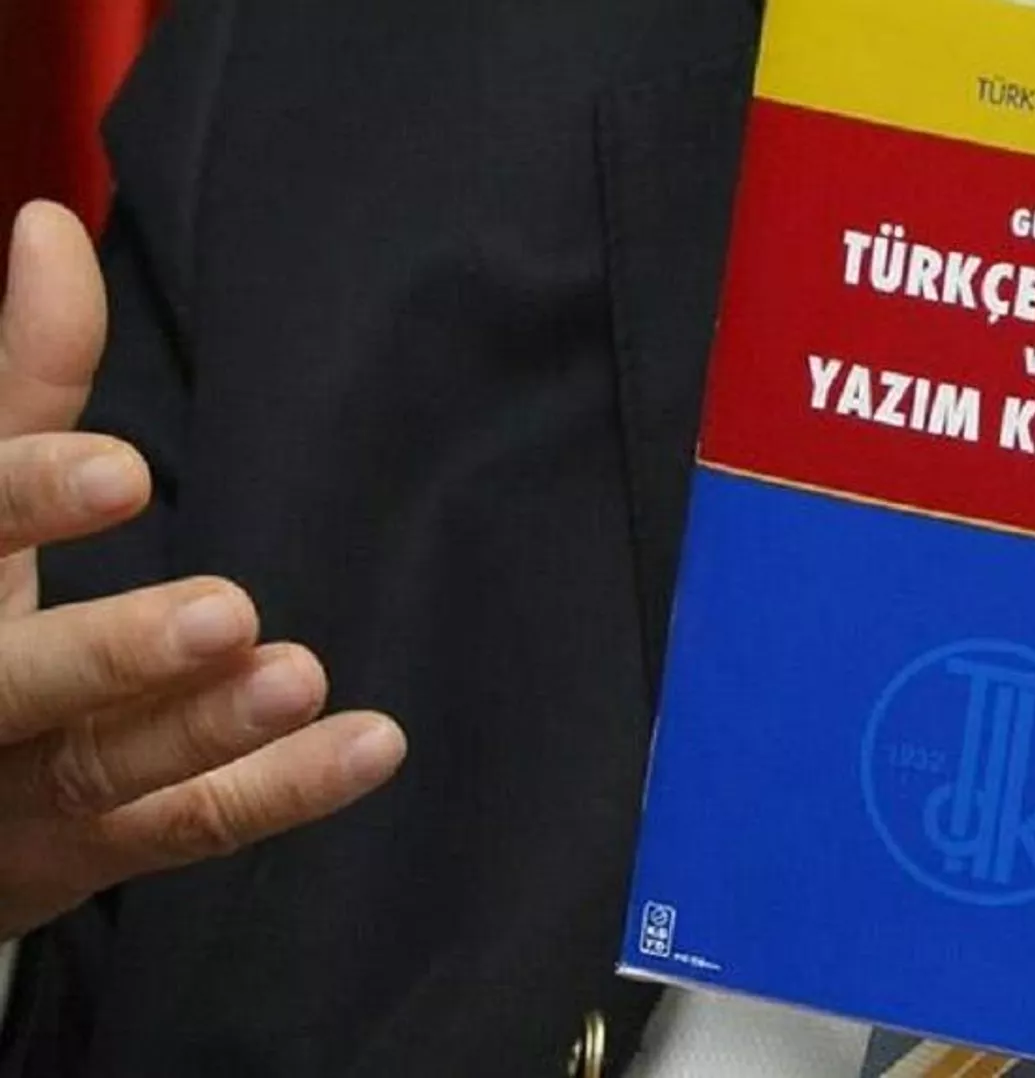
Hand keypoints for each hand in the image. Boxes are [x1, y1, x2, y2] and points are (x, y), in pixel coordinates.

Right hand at [0, 201, 406, 937]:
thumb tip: (49, 225)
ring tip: (298, 676)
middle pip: (6, 682)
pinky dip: (275, 792)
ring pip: (96, 771)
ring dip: (200, 729)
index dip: (24, 500)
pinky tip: (367, 746)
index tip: (122, 472)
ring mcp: (6, 793)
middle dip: (107, 652)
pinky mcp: (76, 860)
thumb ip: (25, 379)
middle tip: (228, 611)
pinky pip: (182, 829)